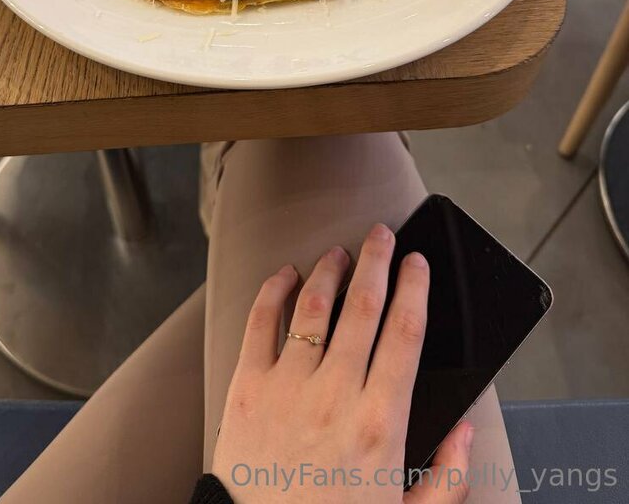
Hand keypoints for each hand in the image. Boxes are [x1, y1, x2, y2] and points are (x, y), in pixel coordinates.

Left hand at [212, 224, 472, 502]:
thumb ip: (446, 477)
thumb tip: (465, 431)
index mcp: (380, 423)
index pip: (406, 334)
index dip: (415, 289)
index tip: (419, 263)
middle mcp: (336, 395)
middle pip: (364, 307)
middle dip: (378, 262)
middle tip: (384, 235)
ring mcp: (288, 387)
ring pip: (315, 306)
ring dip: (330, 271)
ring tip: (341, 253)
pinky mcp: (246, 388)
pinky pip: (261, 322)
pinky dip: (275, 290)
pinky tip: (286, 275)